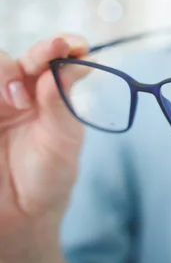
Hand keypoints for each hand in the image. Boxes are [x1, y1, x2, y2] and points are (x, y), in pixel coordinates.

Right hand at [0, 36, 88, 238]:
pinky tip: (3, 103)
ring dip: (2, 74)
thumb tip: (70, 67)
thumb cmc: (48, 180)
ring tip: (15, 100)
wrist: (20, 217)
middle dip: (29, 58)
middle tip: (37, 76)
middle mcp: (16, 93)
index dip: (61, 45)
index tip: (71, 44)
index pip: (52, 58)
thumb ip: (62, 106)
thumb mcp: (64, 143)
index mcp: (47, 94)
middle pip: (13, 58)